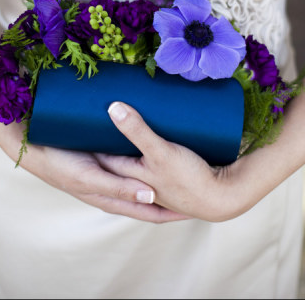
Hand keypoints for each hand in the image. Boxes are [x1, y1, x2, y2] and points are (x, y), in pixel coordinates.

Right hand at [3, 120, 187, 222]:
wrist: (35, 149)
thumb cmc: (62, 166)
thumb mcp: (92, 179)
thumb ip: (119, 187)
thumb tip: (151, 197)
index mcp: (112, 197)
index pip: (150, 211)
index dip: (172, 211)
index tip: (196, 208)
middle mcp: (113, 187)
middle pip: (148, 195)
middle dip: (170, 195)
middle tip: (196, 187)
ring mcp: (108, 173)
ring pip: (140, 178)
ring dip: (158, 176)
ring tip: (182, 166)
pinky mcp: (103, 157)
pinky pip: (130, 161)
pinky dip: (144, 159)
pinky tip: (152, 147)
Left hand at [96, 101, 249, 221]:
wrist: (222, 197)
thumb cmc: (189, 179)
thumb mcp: (160, 152)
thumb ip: (137, 131)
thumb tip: (113, 107)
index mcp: (129, 177)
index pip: (101, 156)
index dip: (90, 139)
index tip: (81, 120)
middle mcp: (137, 181)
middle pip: (114, 158)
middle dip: (104, 143)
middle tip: (94, 119)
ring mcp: (152, 182)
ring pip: (131, 161)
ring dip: (124, 149)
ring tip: (117, 127)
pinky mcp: (169, 176)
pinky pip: (148, 164)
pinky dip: (142, 155)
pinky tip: (144, 143)